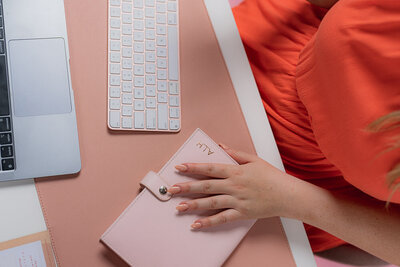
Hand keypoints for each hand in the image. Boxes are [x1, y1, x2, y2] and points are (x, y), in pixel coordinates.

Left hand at [168, 144, 298, 229]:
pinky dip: (208, 222)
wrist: (287, 195)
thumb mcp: (254, 160)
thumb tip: (220, 146)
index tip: (179, 167)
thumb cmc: (271, 176)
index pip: (210, 168)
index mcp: (236, 171)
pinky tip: (196, 224)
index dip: (193, 168)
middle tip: (171, 190)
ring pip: (211, 203)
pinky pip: (222, 219)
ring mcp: (237, 201)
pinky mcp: (241, 213)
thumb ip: (235, 153)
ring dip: (193, 205)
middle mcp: (234, 186)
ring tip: (178, 207)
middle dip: (187, 187)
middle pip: (206, 186)